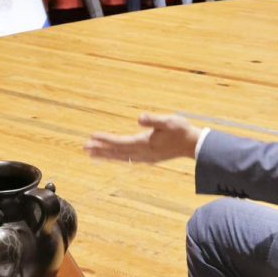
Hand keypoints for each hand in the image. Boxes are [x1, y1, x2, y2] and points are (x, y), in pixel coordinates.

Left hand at [85, 113, 201, 163]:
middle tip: (84, 148)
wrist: (193, 145)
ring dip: (106, 155)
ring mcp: (145, 157)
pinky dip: (116, 157)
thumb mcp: (169, 121)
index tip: (92, 137)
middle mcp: (142, 153)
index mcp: (144, 143)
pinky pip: (127, 159)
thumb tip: (140, 118)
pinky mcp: (149, 158)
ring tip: (92, 154)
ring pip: (120, 157)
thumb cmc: (181, 131)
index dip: (105, 140)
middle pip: (116, 152)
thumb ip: (153, 120)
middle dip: (100, 149)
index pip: (120, 142)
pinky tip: (112, 156)